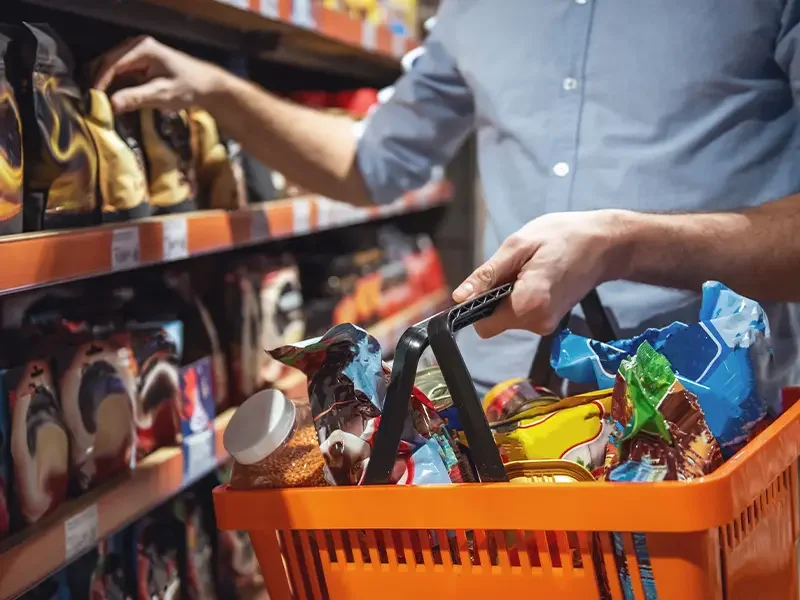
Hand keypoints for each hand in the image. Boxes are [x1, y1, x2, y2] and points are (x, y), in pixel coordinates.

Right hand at [93, 36, 225, 112]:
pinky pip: (119, 70)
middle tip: (91, 102)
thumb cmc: (187, 88)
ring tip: (98, 101)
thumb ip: (136, 98)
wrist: (205, 84)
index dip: (99, 81)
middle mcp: (137, 45)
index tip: (92, 99)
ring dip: (103, 82)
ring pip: (111, 65)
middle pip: (107, 62)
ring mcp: (137, 51)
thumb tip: (112, 104)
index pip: (112, 63)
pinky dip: (113, 82)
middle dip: (98, 81)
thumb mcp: (162, 94)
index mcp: (142, 49)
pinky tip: (110, 96)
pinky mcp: (139, 60)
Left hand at [452, 210, 629, 337]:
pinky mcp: (550, 321)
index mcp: (529, 305)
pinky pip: (521, 313)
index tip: (486, 283)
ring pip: (507, 317)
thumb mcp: (519, 245)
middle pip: (494, 322)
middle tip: (514, 268)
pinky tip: (535, 276)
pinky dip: (520, 297)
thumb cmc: (564, 236)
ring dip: (507, 295)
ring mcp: (546, 325)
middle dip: (494, 297)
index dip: (476, 306)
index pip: (483, 326)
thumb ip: (488, 274)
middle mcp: (537, 323)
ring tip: (528, 269)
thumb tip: (460, 297)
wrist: (605, 244)